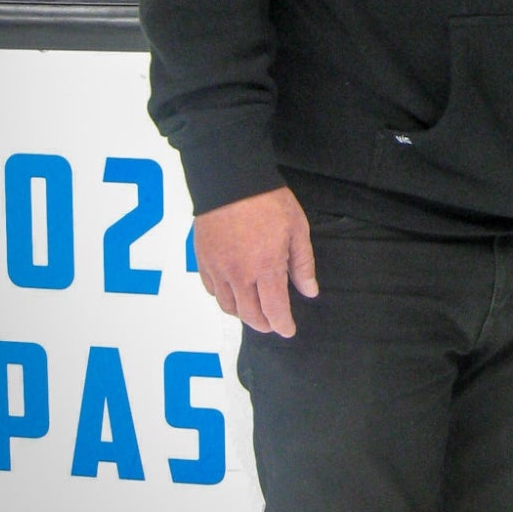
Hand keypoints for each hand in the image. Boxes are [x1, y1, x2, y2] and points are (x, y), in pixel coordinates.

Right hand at [193, 187, 317, 336]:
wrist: (231, 181)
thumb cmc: (270, 202)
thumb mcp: (297, 228)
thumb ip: (302, 263)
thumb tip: (309, 291)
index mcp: (266, 268)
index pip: (274, 309)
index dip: (282, 325)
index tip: (288, 330)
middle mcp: (239, 275)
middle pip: (249, 314)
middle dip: (263, 324)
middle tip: (273, 323)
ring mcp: (217, 269)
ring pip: (227, 306)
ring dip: (242, 314)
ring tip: (254, 310)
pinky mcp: (202, 260)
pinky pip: (211, 290)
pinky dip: (223, 297)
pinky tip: (232, 292)